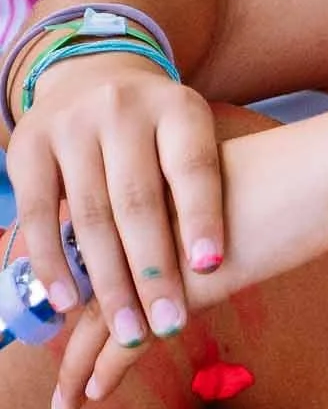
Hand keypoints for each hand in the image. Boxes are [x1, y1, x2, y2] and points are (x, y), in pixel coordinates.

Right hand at [6, 50, 224, 354]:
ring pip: (89, 214)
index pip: (192, 167)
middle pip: (138, 200)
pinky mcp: (27, 146)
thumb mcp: (193, 141)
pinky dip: (53, 264)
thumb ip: (205, 191)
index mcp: (177, 108)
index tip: (211, 268)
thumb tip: (219, 273)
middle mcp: (121, 109)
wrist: (93, 78)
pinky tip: (69, 304)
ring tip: (129, 330)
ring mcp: (71, 125)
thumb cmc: (161, 135)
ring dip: (108, 281)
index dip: (201, 217)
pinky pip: (38, 214)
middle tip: (169, 325)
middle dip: (154, 271)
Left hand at [50, 112, 327, 408]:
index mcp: (153, 183)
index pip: (102, 242)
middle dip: (74, 332)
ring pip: (102, 312)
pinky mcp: (180, 279)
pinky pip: (129, 331)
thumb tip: (217, 241)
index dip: (85, 285)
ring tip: (66, 400)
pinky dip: (108, 366)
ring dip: (81, 360)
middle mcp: (142, 212)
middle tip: (60, 375)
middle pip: (90, 282)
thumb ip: (217, 213)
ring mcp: (156, 246)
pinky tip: (95, 391)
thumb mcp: (249, 190)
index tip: (73, 318)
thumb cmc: (314, 176)